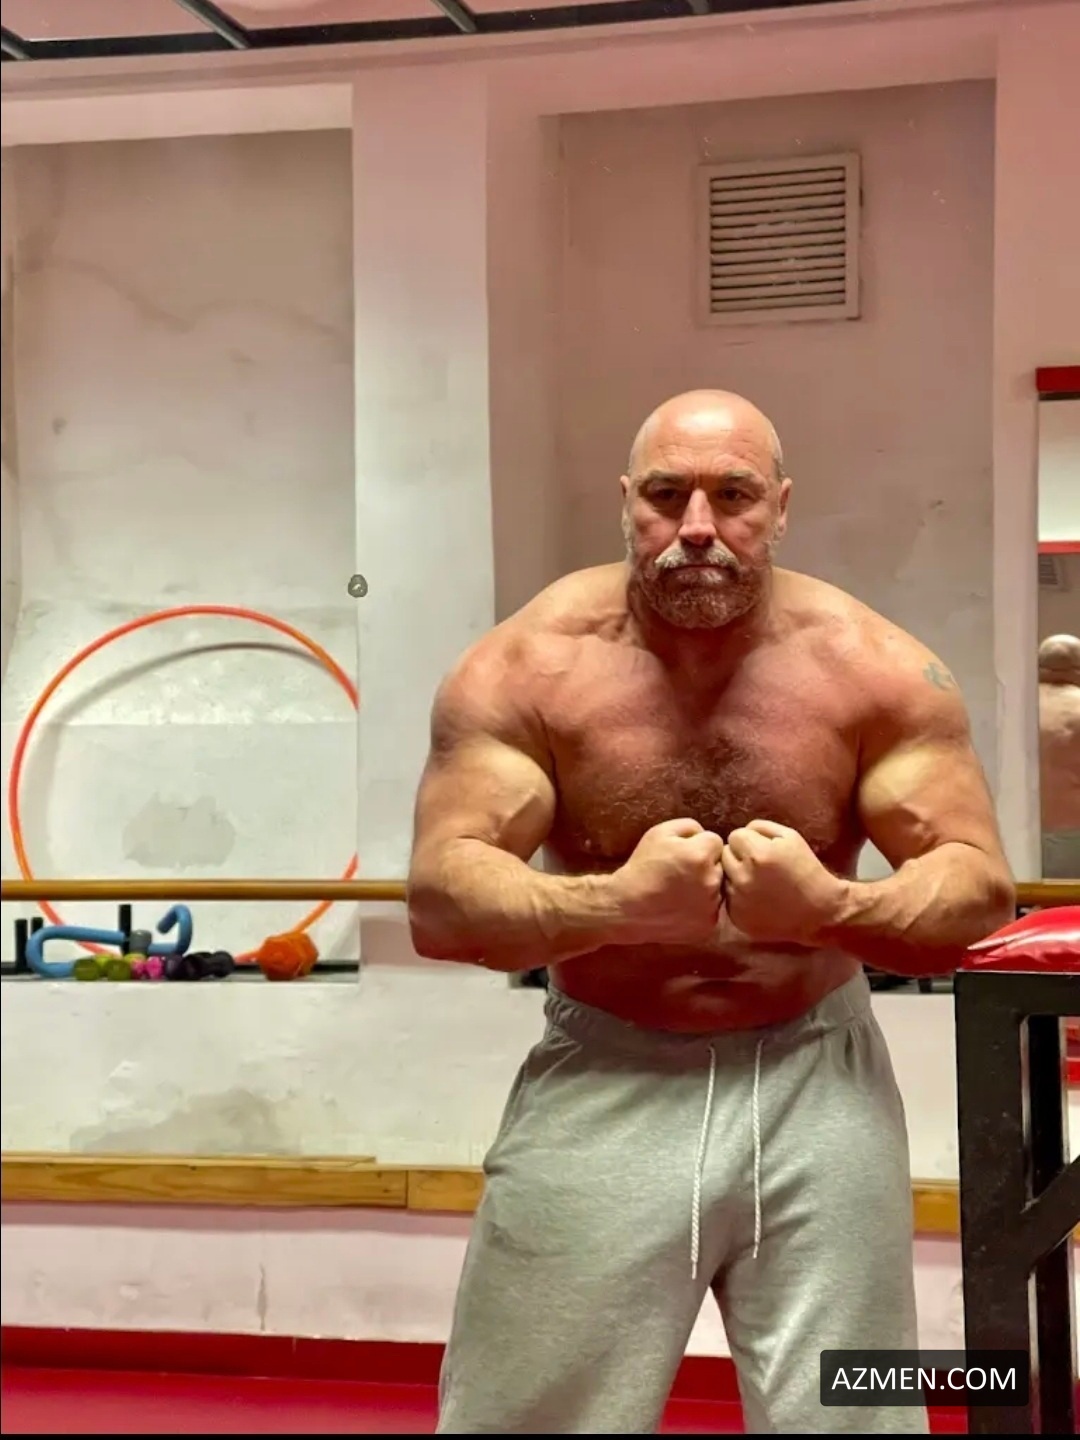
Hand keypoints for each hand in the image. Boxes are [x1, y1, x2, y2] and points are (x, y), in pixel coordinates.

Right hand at [613, 818, 724, 944]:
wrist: (626, 907)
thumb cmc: (642, 867)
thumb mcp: (659, 832)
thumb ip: (689, 826)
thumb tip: (704, 834)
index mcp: (700, 855)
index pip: (715, 841)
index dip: (698, 845)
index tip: (682, 854)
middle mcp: (711, 880)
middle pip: (719, 865)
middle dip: (705, 866)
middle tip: (681, 873)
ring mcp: (711, 906)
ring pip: (718, 888)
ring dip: (705, 887)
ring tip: (680, 891)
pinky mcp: (708, 925)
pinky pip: (712, 910)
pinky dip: (701, 908)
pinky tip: (681, 906)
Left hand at [721, 819, 846, 944]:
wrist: (819, 912)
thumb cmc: (806, 869)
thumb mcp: (791, 837)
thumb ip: (761, 827)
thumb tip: (742, 831)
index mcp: (758, 855)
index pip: (735, 836)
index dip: (749, 840)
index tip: (761, 849)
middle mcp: (744, 877)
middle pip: (724, 855)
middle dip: (739, 856)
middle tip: (759, 866)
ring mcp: (738, 900)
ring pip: (724, 876)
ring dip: (737, 876)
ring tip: (759, 882)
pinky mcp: (737, 917)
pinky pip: (728, 898)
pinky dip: (739, 896)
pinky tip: (758, 898)